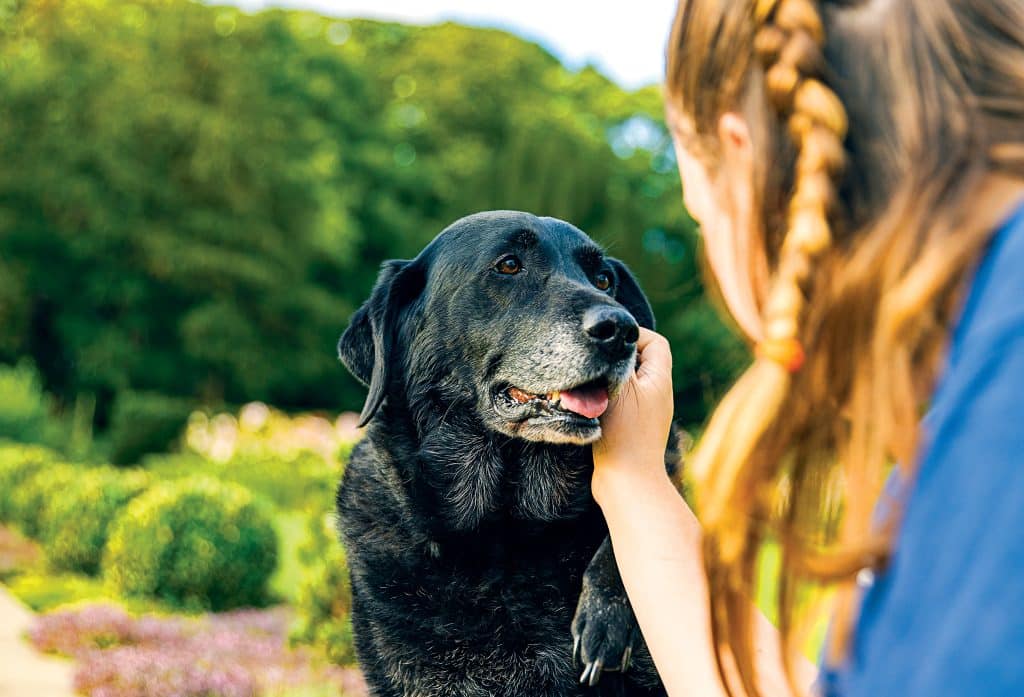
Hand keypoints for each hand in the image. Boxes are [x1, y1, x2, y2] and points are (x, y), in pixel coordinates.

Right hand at [592, 328, 674, 499]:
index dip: (633, 335)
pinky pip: (620, 402)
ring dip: (607, 379)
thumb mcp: (620, 387)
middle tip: (594, 360)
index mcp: (660, 380)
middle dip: (616, 357)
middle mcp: (657, 394)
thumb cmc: (624, 433)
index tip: (608, 341)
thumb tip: (613, 340)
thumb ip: (618, 359)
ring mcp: (646, 413)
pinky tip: (588, 405)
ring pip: (626, 382)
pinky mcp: (632, 429)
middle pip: (640, 361)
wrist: (627, 483)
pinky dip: (605, 399)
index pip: (655, 342)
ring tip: (588, 384)